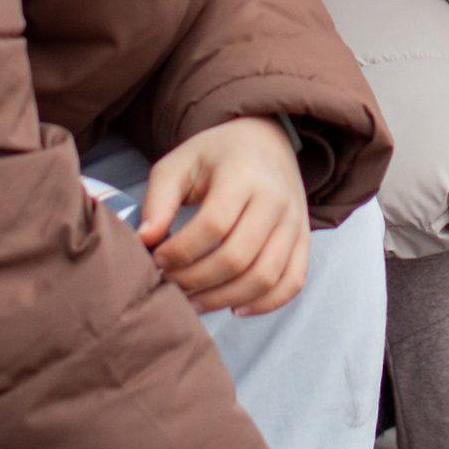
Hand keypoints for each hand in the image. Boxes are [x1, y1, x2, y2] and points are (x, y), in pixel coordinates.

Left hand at [138, 117, 310, 314]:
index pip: (213, 225)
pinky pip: (292, 282)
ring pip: (264, 276)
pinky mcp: (304, 239)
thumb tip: (144, 241)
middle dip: (197, 280)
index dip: (181, 251)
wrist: (266, 141)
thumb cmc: (215, 156)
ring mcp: (295, 221)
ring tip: (194, 302)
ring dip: (224, 299)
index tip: (157, 259)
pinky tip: (234, 308)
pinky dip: (265, 304)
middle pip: (237, 257)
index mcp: (243, 174)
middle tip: (171, 285)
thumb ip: (158, 200)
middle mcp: (276, 199)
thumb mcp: (179, 165)